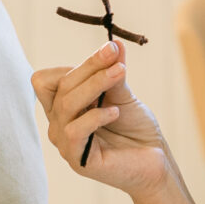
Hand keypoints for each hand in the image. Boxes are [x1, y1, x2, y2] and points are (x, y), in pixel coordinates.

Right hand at [31, 40, 167, 191]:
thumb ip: (113, 73)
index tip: (109, 51)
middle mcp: (58, 123)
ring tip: (120, 74)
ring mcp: (65, 143)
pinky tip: (116, 112)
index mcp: (62, 107)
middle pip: (61, 86)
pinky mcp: (77, 159)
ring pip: (67, 103)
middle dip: (90, 66)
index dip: (77, 64)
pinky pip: (74, 131)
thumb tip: (114, 43)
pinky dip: (95, 116)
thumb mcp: (123, 94)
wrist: (154, 160)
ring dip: (95, 84)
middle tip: (114, 54)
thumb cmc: (135, 128)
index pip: (49, 79)